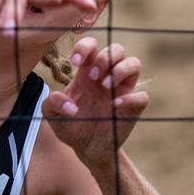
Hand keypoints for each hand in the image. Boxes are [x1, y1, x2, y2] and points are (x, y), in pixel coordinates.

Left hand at [44, 37, 148, 167]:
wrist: (86, 149)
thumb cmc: (69, 125)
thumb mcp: (51, 115)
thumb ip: (52, 103)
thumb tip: (70, 106)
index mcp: (86, 72)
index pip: (92, 45)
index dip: (85, 46)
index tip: (75, 62)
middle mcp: (107, 77)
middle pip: (117, 49)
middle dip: (105, 58)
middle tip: (92, 77)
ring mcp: (122, 91)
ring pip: (135, 63)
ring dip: (121, 70)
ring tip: (106, 86)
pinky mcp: (133, 108)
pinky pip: (142, 95)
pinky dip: (130, 98)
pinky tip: (114, 106)